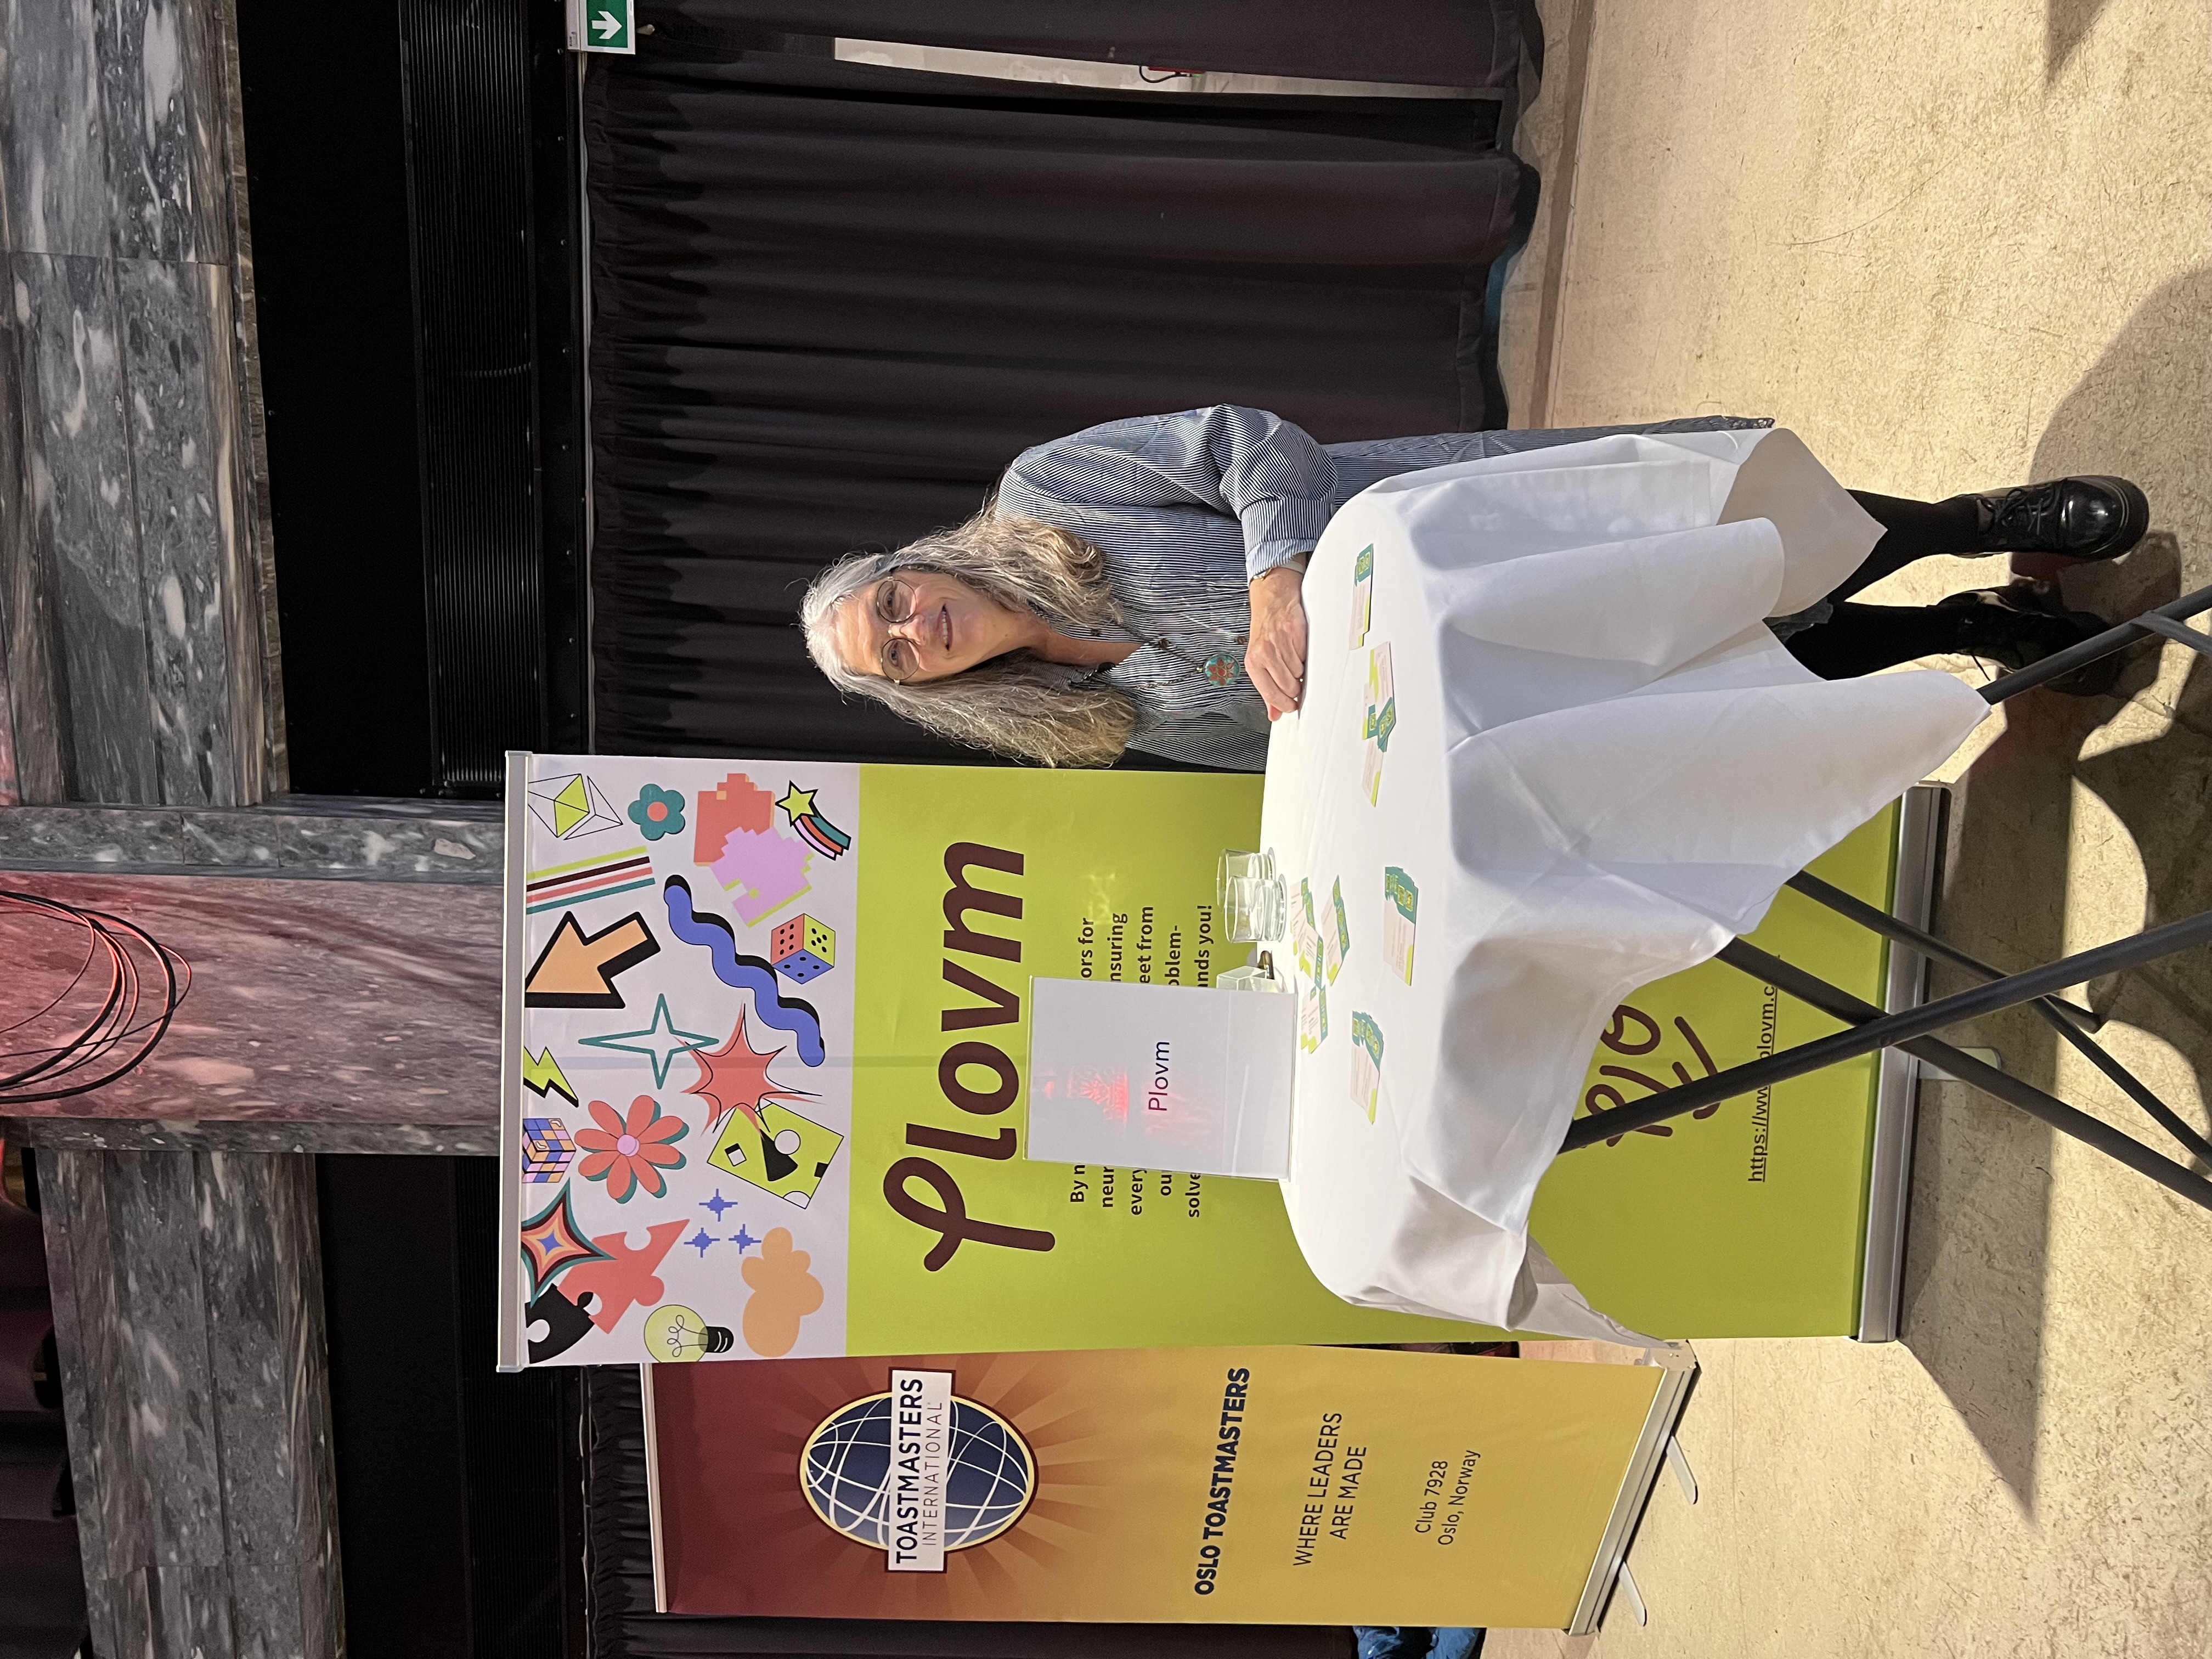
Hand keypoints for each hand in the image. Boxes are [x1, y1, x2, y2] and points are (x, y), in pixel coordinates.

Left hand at [1245, 564, 1309, 716]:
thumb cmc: (1266, 629)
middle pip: (1289, 686)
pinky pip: (1306, 655)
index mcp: (1253, 663)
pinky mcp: (1293, 632)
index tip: (1292, 706)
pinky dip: (1306, 655)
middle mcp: (1263, 653)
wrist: (1272, 598)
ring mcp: (1278, 642)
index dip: (1285, 704)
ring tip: (1295, 658)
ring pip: (1299, 672)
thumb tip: (1274, 714)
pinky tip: (1299, 647)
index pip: (1271, 694)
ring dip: (1301, 669)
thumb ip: (1268, 689)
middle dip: (1296, 687)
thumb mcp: (1260, 660)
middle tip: (1296, 679)